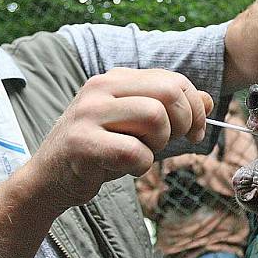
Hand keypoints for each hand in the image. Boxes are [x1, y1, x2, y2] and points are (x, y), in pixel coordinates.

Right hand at [23, 68, 212, 215]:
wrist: (49, 179)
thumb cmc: (98, 151)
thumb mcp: (135, 124)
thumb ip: (169, 109)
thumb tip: (208, 100)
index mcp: (115, 78)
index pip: (173, 80)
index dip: (194, 107)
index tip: (194, 131)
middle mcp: (100, 88)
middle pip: (169, 92)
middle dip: (184, 121)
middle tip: (176, 142)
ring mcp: (88, 114)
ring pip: (155, 117)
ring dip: (160, 143)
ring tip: (144, 152)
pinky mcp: (82, 144)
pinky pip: (134, 152)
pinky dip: (141, 165)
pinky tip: (127, 168)